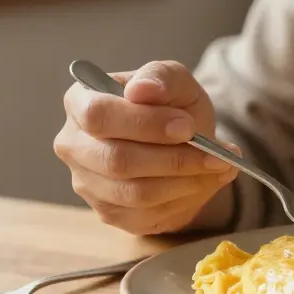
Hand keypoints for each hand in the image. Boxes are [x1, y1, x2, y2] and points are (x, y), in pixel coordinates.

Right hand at [53, 61, 237, 234]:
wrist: (182, 140)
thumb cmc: (171, 104)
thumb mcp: (174, 80)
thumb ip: (160, 77)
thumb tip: (141, 89)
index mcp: (80, 101)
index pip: (99, 116)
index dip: (144, 124)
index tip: (187, 127)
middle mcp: (73, 144)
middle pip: (116, 161)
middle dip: (173, 159)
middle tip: (215, 154)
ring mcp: (86, 182)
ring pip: (134, 193)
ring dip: (185, 183)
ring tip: (219, 167)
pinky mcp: (107, 212)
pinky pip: (145, 216)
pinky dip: (183, 201)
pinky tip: (205, 182)